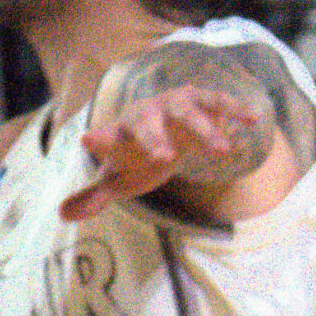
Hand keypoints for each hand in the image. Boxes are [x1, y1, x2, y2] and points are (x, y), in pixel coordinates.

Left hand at [60, 83, 264, 221]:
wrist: (162, 129)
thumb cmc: (137, 157)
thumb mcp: (118, 178)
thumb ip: (94, 195)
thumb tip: (62, 214)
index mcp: (119, 136)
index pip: (104, 138)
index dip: (98, 141)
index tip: (88, 140)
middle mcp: (144, 116)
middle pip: (146, 123)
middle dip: (154, 138)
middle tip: (164, 158)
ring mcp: (172, 106)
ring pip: (186, 112)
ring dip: (203, 129)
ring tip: (223, 152)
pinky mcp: (199, 102)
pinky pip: (216, 102)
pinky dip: (233, 108)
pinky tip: (252, 120)